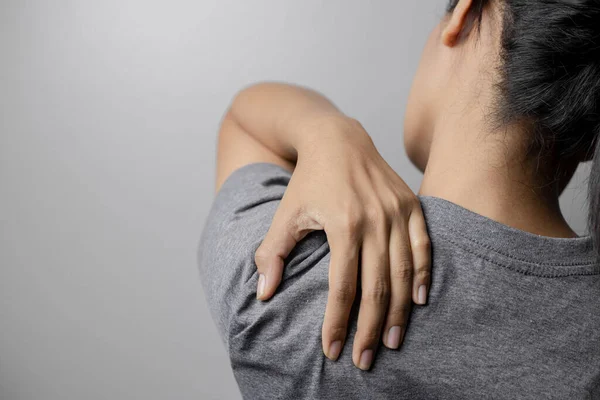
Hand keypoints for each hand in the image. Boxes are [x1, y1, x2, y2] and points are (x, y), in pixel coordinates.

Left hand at [253, 115, 430, 369]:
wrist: (337, 138)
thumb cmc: (308, 180)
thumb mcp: (285, 213)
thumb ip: (272, 253)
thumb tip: (263, 294)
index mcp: (343, 225)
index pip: (342, 287)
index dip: (337, 323)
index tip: (331, 350)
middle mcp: (376, 221)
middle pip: (377, 288)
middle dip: (370, 330)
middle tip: (366, 360)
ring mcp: (397, 212)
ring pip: (404, 273)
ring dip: (399, 312)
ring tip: (394, 342)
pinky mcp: (411, 205)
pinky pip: (423, 246)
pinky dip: (423, 275)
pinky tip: (420, 301)